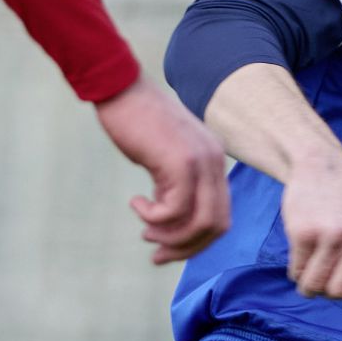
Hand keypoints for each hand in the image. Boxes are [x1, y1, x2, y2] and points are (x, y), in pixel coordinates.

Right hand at [92, 79, 230, 264]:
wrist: (120, 87)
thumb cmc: (135, 121)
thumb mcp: (164, 157)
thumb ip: (175, 184)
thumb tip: (170, 222)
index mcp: (215, 161)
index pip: (221, 217)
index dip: (196, 242)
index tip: (165, 249)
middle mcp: (215, 162)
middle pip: (217, 226)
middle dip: (186, 248)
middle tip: (155, 253)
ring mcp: (201, 161)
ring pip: (199, 222)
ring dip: (170, 237)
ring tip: (145, 231)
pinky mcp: (180, 161)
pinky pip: (175, 209)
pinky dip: (154, 217)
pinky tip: (136, 203)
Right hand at [282, 155, 341, 297]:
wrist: (324, 169)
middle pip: (341, 293)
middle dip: (329, 287)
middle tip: (326, 266)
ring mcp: (334, 235)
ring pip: (315, 287)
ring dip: (308, 283)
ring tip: (312, 264)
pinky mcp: (305, 233)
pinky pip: (297, 273)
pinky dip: (296, 269)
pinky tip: (303, 251)